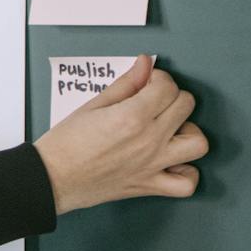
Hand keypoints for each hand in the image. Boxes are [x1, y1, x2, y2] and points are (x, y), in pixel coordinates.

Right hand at [34, 56, 208, 214]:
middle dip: (172, 97)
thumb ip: (125, 84)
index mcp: (132, 116)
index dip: (157, 79)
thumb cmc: (65, 144)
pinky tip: (171, 161)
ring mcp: (153, 164)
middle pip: (186, 106)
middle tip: (154, 102)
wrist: (52, 178)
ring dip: (188, 132)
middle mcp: (148, 140)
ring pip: (197, 143)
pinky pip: (186, 184)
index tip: (147, 84)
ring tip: (169, 130)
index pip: (167, 86)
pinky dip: (186, 172)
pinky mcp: (149, 185)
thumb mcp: (92, 105)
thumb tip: (145, 64)